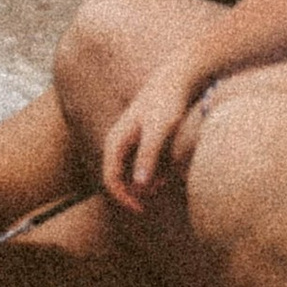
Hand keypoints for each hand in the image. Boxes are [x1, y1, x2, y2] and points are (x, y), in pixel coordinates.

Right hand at [102, 63, 206, 215]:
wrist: (175, 78)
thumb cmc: (167, 102)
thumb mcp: (160, 131)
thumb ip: (148, 156)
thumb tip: (139, 185)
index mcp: (115, 141)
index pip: (110, 180)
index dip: (124, 198)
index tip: (142, 209)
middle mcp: (116, 141)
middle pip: (118, 177)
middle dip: (136, 191)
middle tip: (158, 195)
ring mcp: (127, 138)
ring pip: (130, 170)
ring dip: (145, 182)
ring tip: (166, 181)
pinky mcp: (139, 136)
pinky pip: (139, 161)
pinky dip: (151, 171)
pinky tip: (168, 170)